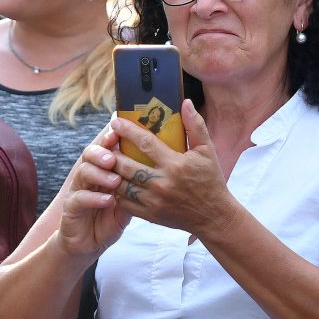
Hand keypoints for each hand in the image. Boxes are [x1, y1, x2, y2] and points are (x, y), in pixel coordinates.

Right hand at [53, 126, 132, 258]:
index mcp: (102, 170)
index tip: (119, 132)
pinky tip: (107, 200)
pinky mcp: (71, 208)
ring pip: (83, 172)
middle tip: (115, 157)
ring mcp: (78, 190)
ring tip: (115, 180)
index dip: (110, 138)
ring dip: (100, 174)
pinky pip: (79, 198)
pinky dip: (94, 198)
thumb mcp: (127, 200)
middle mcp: (88, 176)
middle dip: (103, 152)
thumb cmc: (109, 219)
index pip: (105, 148)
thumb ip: (137, 184)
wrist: (87, 243)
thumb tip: (163, 166)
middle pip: (90, 154)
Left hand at [108, 100, 235, 238]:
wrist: (213, 216)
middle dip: (112, 153)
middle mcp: (162, 183)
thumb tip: (186, 102)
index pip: (146, 143)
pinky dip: (115, 191)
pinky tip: (113, 181)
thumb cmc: (210, 180)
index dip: (128, 131)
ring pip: (121, 185)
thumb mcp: (207, 151)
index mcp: (175, 165)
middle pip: (127, 166)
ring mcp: (154, 201)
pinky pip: (124, 202)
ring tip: (105, 161)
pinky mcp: (150, 215)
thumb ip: (195, 125)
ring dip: (110, 172)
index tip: (115, 122)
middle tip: (105, 143)